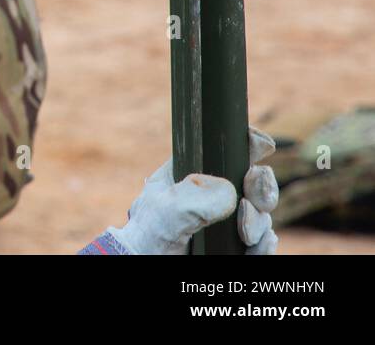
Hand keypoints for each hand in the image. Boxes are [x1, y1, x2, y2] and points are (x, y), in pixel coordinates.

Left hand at [107, 128, 278, 254]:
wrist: (146, 266)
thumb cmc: (147, 236)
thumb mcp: (165, 210)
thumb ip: (193, 198)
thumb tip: (229, 190)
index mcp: (190, 174)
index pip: (221, 151)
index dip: (244, 144)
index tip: (262, 144)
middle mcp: (212, 197)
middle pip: (250, 181)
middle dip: (261, 184)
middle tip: (255, 192)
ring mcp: (225, 223)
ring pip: (260, 213)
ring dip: (259, 219)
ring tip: (245, 232)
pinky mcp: (233, 248)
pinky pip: (261, 244)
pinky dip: (265, 244)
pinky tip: (262, 242)